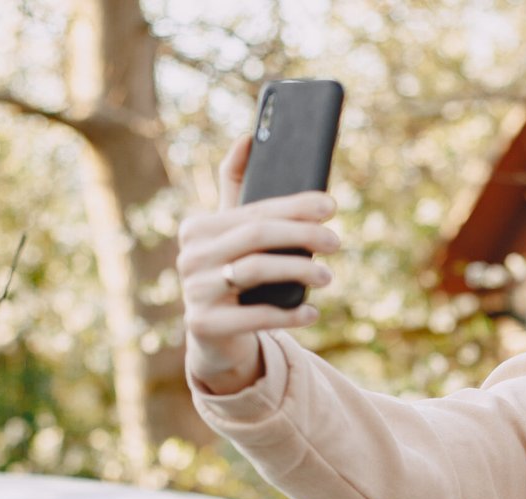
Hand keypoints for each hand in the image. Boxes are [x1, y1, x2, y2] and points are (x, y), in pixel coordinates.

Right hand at [178, 136, 340, 393]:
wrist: (214, 336)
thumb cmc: (229, 273)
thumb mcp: (231, 233)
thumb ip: (236, 187)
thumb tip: (249, 136)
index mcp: (197, 228)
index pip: (252, 211)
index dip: (294, 206)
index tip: (330, 206)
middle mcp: (189, 257)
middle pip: (255, 237)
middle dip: (301, 235)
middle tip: (336, 241)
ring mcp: (194, 292)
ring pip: (255, 271)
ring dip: (299, 271)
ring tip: (328, 276)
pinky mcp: (204, 326)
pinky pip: (255, 317)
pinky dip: (289, 314)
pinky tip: (312, 311)